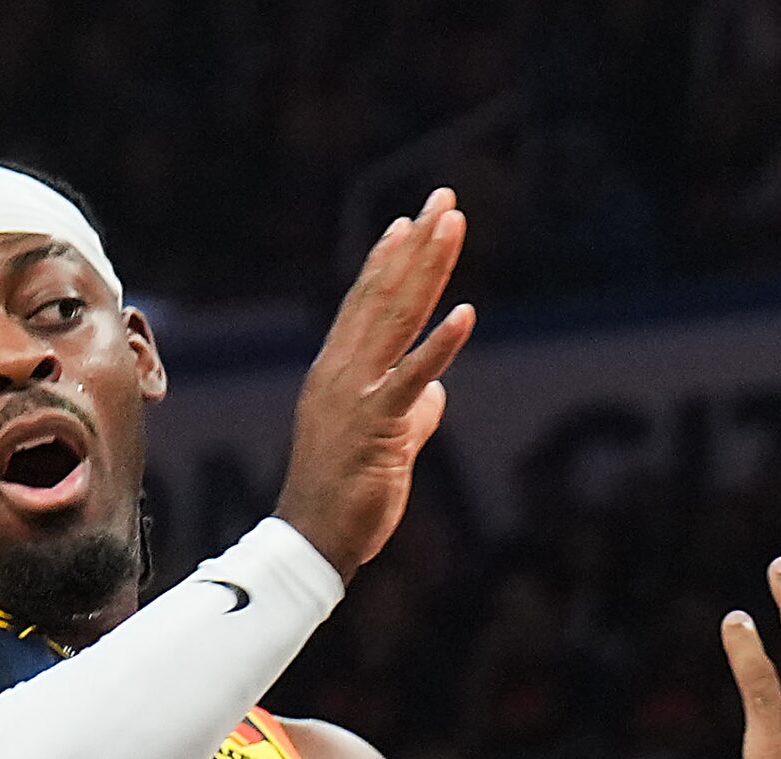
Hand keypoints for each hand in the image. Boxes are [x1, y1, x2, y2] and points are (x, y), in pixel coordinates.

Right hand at [275, 189, 476, 577]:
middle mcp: (342, 369)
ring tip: (452, 225)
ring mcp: (356, 392)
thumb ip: (412, 413)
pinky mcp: (376, 424)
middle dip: (418, 243)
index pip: (369, 303)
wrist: (314, 539)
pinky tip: (467, 312)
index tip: (412, 221)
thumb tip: (436, 394)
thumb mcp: (386, 444)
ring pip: (397, 317)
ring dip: (428, 268)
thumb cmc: (347, 497)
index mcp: (340, 371)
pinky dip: (441, 344)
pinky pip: (412, 376)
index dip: (392, 260)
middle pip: (386, 292)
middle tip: (444, 198)